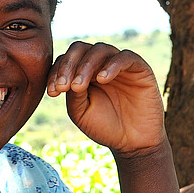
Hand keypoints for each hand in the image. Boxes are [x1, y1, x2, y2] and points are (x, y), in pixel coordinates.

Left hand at [48, 41, 165, 156]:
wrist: (133, 144)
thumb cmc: (105, 128)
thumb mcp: (81, 112)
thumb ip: (73, 92)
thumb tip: (68, 76)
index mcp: (84, 73)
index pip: (67, 60)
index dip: (57, 72)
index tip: (53, 92)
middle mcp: (101, 65)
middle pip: (81, 48)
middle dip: (68, 65)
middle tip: (64, 86)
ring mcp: (120, 65)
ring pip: (101, 49)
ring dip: (86, 65)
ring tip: (79, 86)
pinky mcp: (140, 69)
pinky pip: (125, 57)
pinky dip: (111, 65)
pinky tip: (102, 79)